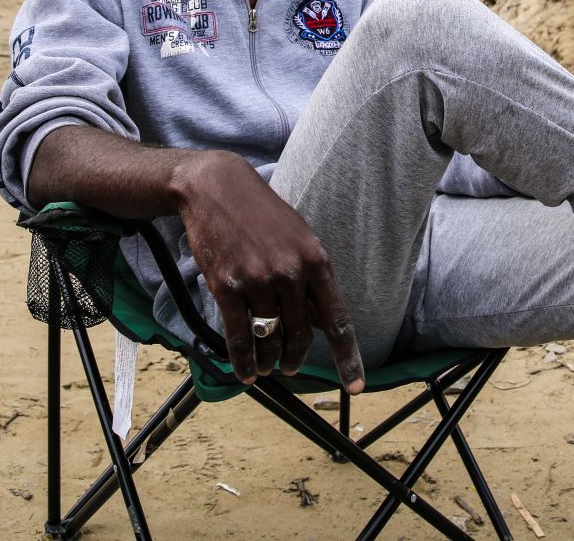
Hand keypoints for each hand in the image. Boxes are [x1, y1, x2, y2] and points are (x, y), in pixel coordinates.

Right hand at [173, 150, 363, 392]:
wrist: (217, 188)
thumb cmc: (263, 215)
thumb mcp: (301, 238)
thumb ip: (313, 278)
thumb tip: (320, 320)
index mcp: (317, 261)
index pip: (337, 320)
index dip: (348, 357)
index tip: (356, 386)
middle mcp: (290, 273)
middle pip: (300, 335)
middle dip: (296, 359)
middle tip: (291, 368)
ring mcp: (258, 280)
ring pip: (269, 339)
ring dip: (269, 361)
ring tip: (267, 367)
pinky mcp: (226, 286)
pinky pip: (239, 336)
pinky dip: (243, 360)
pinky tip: (246, 372)